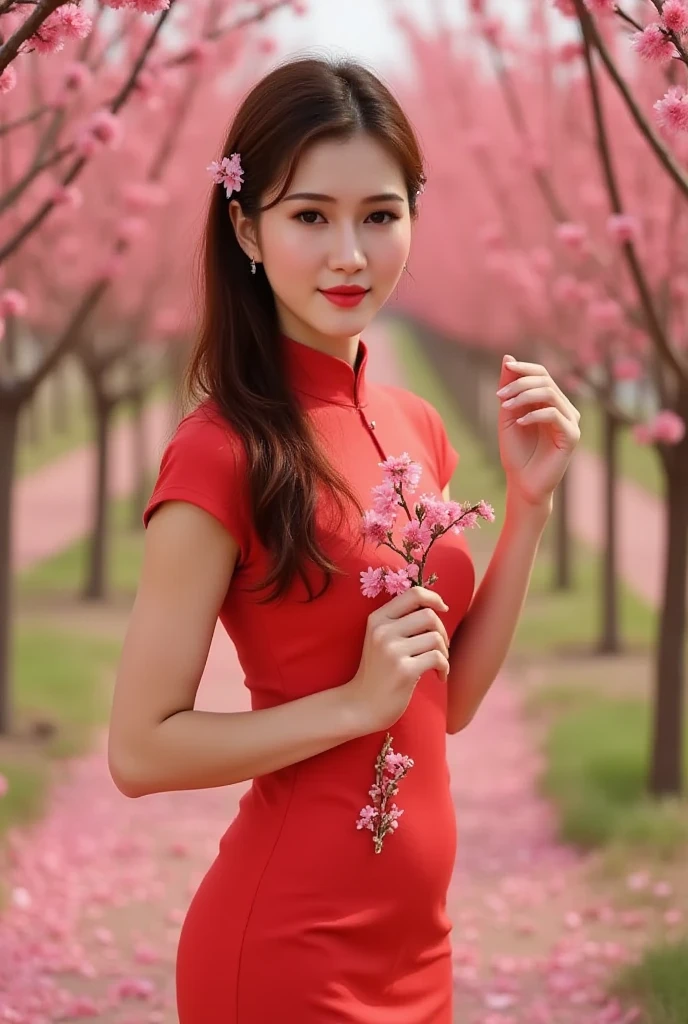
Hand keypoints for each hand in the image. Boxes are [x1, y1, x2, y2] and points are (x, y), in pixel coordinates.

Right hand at [345, 586, 450, 732]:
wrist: (362, 705)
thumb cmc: (379, 672)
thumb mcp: (382, 639)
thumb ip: (402, 621)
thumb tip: (436, 605)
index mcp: (377, 619)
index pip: (413, 594)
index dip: (434, 598)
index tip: (443, 608)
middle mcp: (383, 631)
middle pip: (429, 615)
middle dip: (442, 631)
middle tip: (440, 648)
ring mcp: (392, 651)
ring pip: (436, 638)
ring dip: (444, 652)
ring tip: (437, 665)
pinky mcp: (404, 671)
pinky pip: (438, 658)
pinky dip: (444, 668)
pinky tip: (439, 677)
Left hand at [496, 355, 580, 507]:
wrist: (523, 483)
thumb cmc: (516, 452)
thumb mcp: (507, 415)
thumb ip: (509, 389)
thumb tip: (508, 358)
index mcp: (550, 402)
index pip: (542, 374)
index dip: (525, 368)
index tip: (507, 368)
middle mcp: (564, 408)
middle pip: (546, 381)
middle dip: (520, 383)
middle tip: (499, 395)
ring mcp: (571, 422)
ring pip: (551, 394)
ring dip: (525, 396)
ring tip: (506, 407)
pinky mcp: (572, 436)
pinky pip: (555, 415)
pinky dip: (535, 414)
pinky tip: (520, 422)